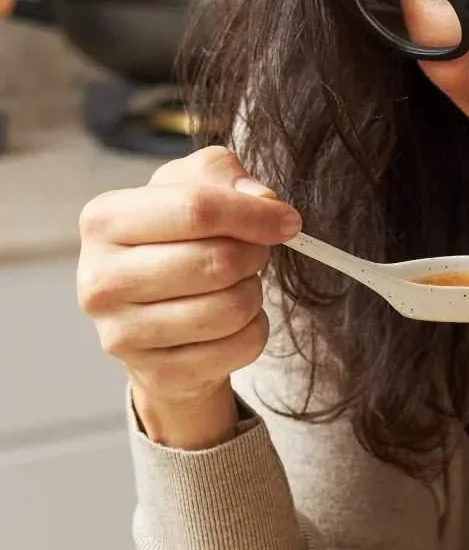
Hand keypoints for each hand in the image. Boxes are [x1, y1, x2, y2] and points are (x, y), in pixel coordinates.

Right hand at [77, 146, 300, 447]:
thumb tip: (262, 200)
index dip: (254, 213)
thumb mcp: (188, 191)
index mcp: (103, 221)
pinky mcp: (158, 374)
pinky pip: (241, 345)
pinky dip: (254, 330)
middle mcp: (101, 279)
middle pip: (218, 260)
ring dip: (253, 293)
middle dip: (255, 255)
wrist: (154, 327)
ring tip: (236, 286)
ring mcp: (124, 333)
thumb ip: (221, 175)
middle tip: (255, 255)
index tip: (287, 221)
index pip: (196, 207)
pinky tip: (233, 323)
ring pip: (233, 307)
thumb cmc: (174, 246)